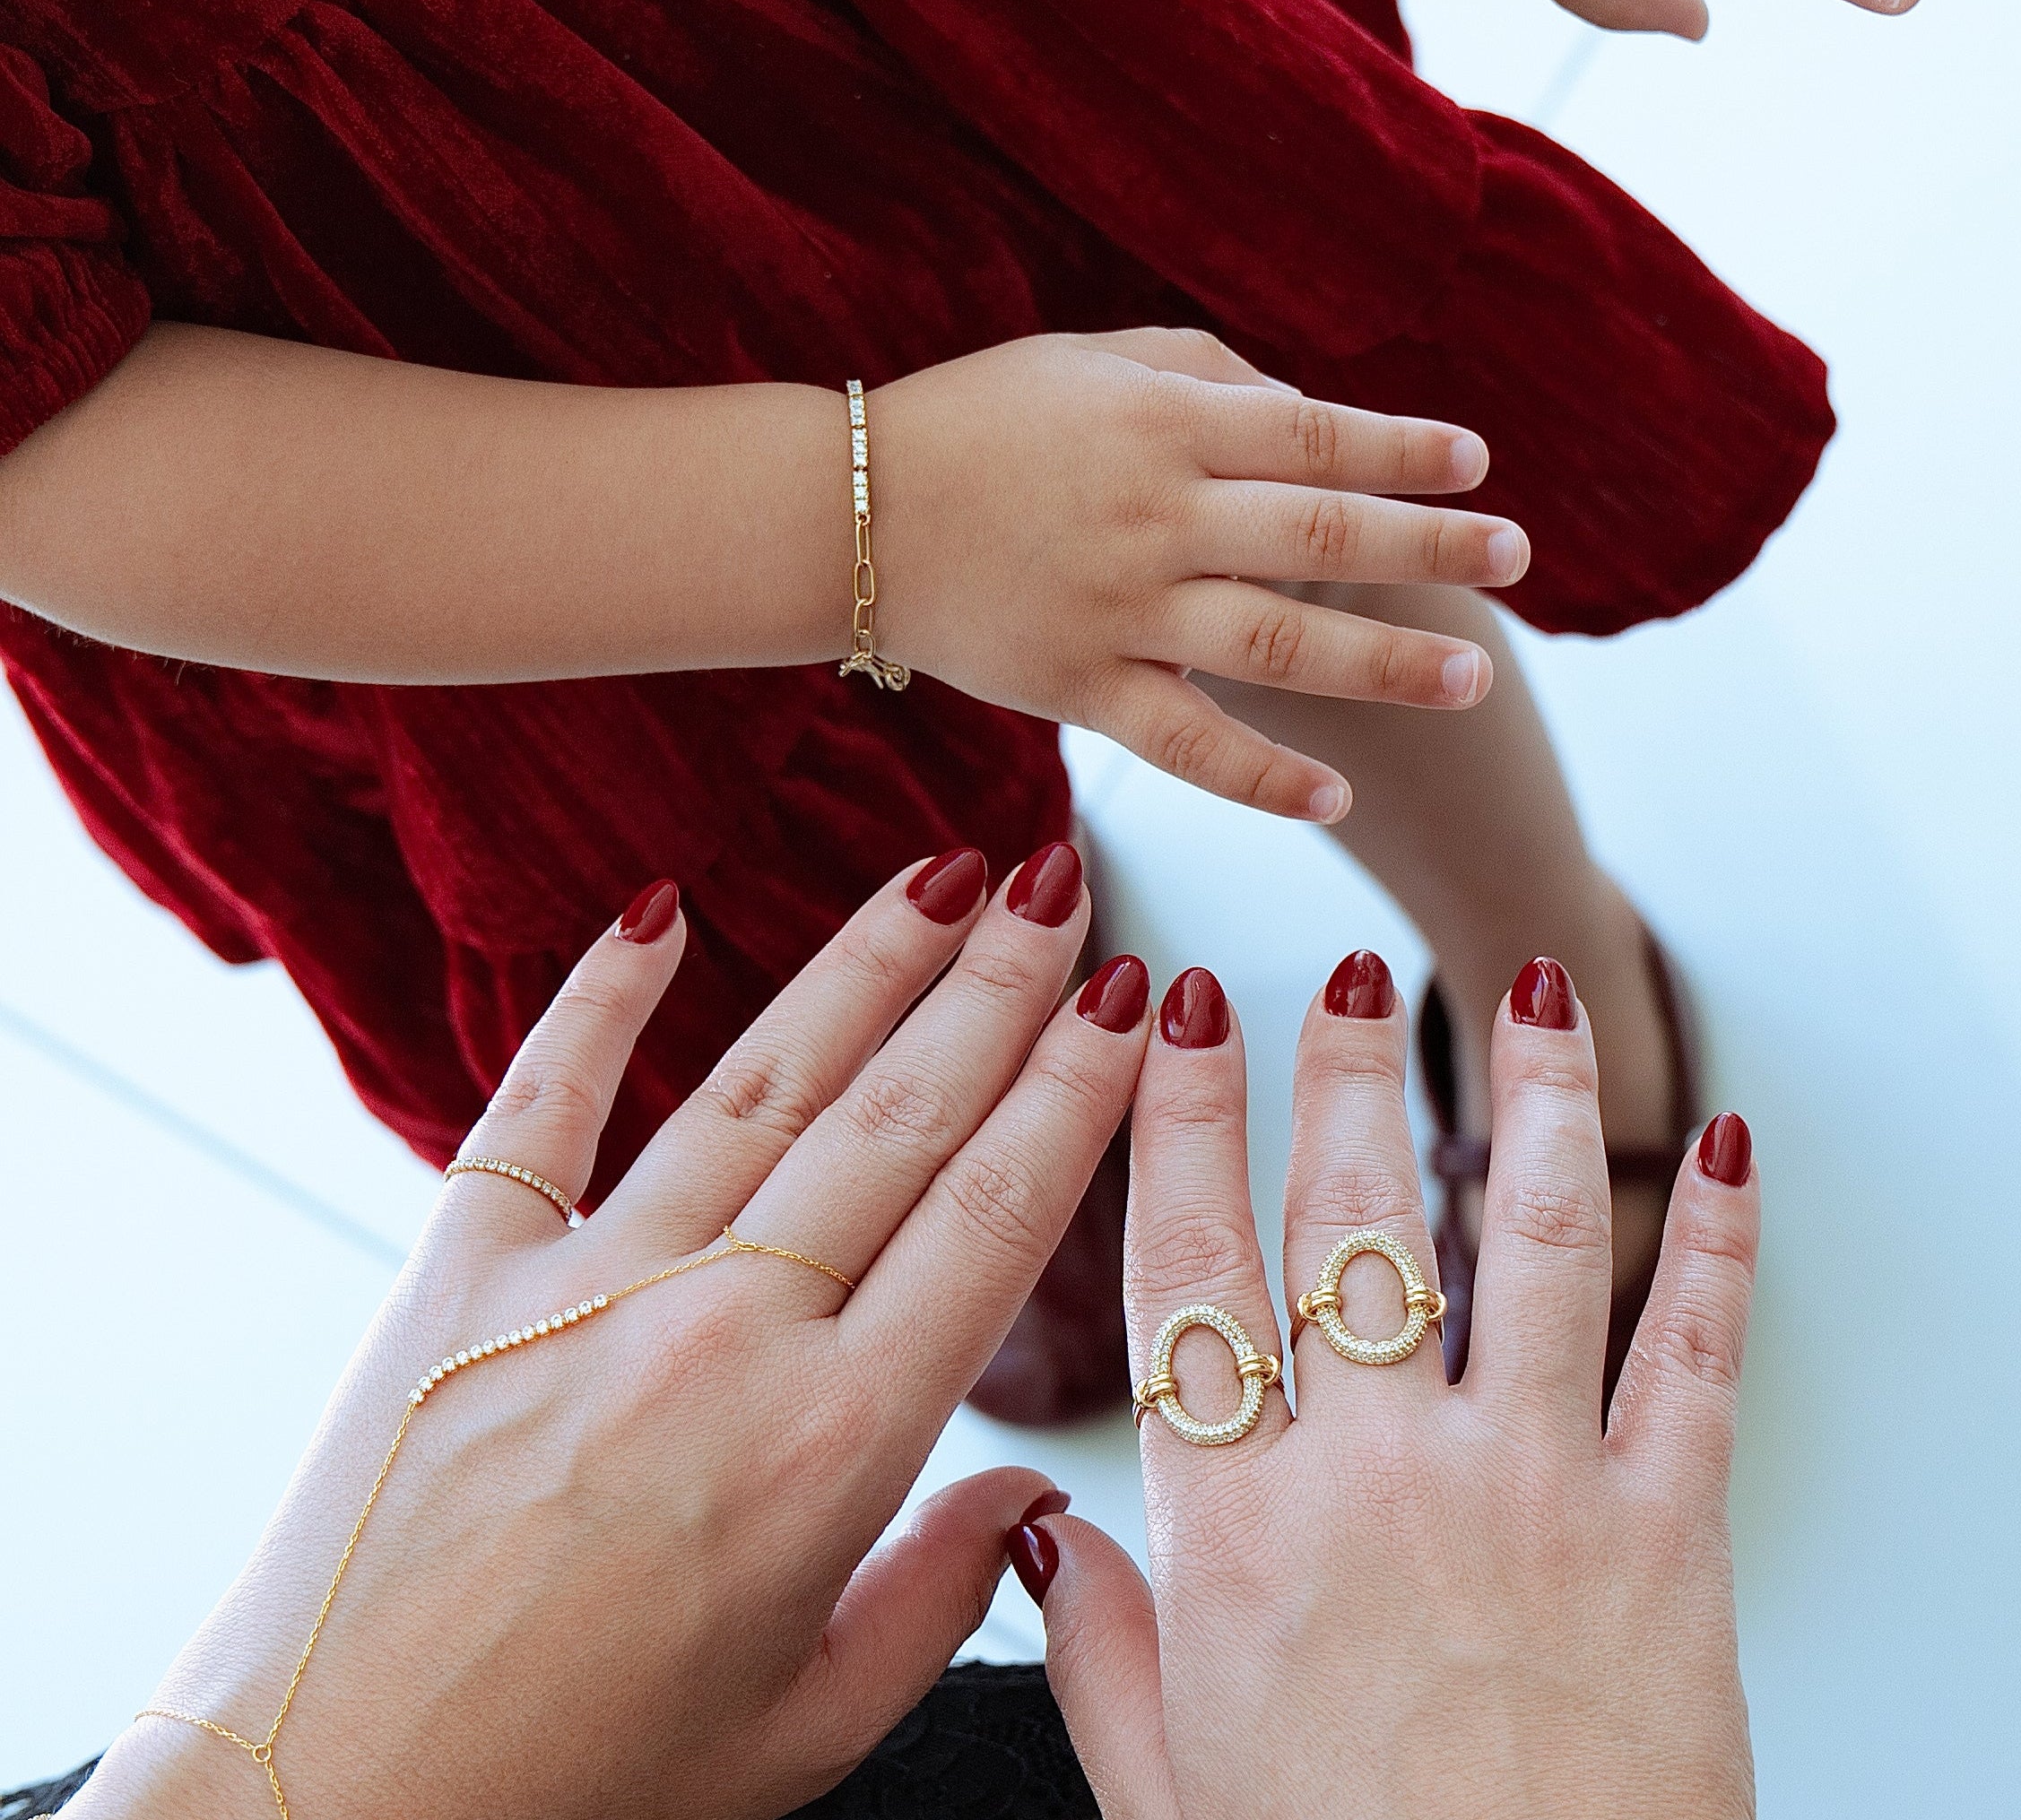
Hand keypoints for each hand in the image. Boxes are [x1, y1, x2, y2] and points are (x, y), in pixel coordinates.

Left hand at [78, 847, 1145, 1819]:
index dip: (1072, 1093)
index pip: (991, 1218)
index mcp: (828, 1449)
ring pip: (760, 1084)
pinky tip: (656, 911)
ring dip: (861, 965)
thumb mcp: (800, 1734)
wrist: (316, 1813)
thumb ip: (937, 1600)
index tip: (1126, 999)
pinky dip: (596, 1000)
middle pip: (897, 1119)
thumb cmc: (570, 1793)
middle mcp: (719, 1337)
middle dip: (996, 985)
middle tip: (1055, 880)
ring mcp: (584, 1287)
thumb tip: (1028, 1498)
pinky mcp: (457, 1274)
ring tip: (938, 872)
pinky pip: (541, 1102)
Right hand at [871, 328, 1528, 821]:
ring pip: (1277, 643)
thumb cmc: (982, 420)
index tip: (1477, 461)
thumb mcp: (1095, 361)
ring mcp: (1120, 610)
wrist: (846, 511)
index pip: (1316, 434)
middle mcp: (1155, 515)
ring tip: (1474, 678)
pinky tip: (1336, 794)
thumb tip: (1314, 413)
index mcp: (1164, 423)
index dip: (1404, 447)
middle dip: (1431, 546)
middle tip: (1516, 557)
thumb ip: (1209, 377)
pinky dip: (1262, 776)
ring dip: (1384, 663)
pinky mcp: (1080, 689)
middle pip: (1321, 534)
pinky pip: (1187, 744)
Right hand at [1028, 959, 1760, 1818]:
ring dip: (1533, 1095)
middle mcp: (1379, 1480)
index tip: (1174, 1015)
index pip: (1187, 1268)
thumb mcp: (1170, 1796)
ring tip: (1530, 989)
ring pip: (1529, 1237)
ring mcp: (1532, 1494)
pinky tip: (1725, 1143)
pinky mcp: (1665, 1538)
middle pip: (1348, 1216)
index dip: (1178, 1119)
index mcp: (1239, 1534)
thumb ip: (1102, 1654)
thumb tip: (1042, 1539)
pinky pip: (1697, 1351)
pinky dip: (1718, 1237)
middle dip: (1344, 1067)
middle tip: (1347, 971)